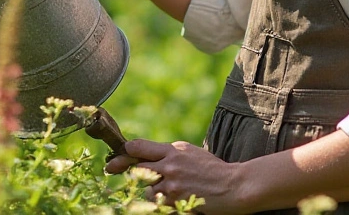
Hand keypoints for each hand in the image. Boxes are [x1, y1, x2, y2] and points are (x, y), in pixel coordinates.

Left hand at [106, 139, 249, 213]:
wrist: (233, 186)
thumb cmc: (213, 169)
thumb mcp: (190, 153)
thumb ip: (169, 154)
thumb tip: (148, 156)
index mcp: (173, 150)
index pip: (138, 147)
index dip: (123, 152)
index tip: (115, 158)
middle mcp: (170, 164)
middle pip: (136, 168)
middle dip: (131, 172)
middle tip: (120, 173)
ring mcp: (172, 183)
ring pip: (146, 188)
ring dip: (151, 190)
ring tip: (168, 190)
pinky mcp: (175, 200)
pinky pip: (158, 202)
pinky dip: (161, 202)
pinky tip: (174, 198)